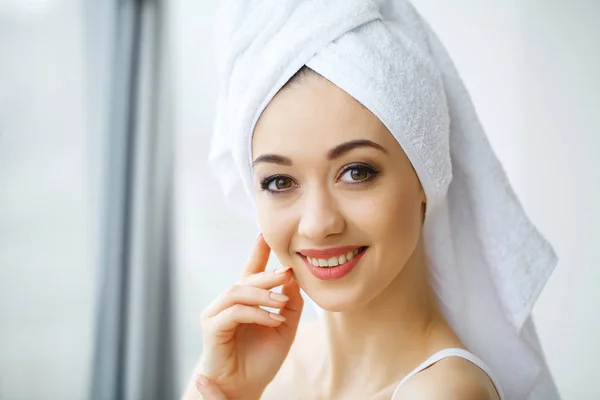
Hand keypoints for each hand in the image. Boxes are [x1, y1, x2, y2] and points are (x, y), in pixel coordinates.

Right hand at [197, 234, 303, 399]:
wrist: (245, 387)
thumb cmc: (262, 359)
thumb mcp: (285, 328)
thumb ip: (290, 303)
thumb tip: (293, 276)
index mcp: (246, 300)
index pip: (252, 269)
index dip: (258, 251)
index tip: (266, 233)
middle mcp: (229, 302)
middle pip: (247, 277)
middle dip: (268, 272)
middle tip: (288, 271)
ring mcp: (217, 313)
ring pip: (238, 291)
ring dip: (262, 294)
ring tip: (282, 302)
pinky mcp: (211, 327)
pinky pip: (234, 312)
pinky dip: (256, 314)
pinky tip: (273, 320)